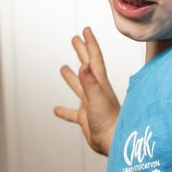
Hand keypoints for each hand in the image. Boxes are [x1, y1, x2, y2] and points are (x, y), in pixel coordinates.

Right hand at [53, 27, 119, 154]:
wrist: (115, 142)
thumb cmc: (109, 121)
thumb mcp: (98, 99)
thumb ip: (90, 82)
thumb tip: (83, 65)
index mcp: (100, 84)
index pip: (94, 59)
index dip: (90, 44)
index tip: (85, 30)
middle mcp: (96, 91)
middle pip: (87, 67)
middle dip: (82, 52)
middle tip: (75, 39)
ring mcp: (91, 104)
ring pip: (79, 87)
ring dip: (72, 77)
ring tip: (63, 67)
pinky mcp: (86, 118)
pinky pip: (72, 113)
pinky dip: (64, 110)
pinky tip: (56, 110)